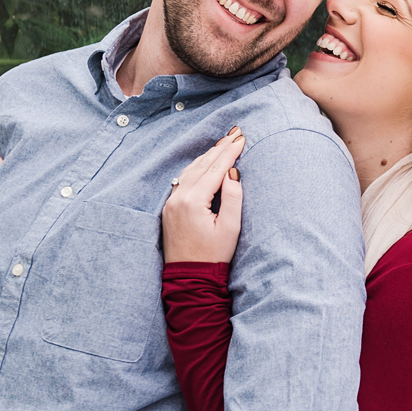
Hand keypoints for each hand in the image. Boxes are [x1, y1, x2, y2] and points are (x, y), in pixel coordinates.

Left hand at [161, 130, 244, 264]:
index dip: (230, 152)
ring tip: (223, 144)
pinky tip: (205, 162)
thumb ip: (233, 197)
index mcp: (194, 202)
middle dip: (220, 149)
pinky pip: (183, 179)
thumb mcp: (230, 228)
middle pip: (202, 165)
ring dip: (208, 156)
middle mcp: (178, 198)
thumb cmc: (213, 256)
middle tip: (235, 133)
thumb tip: (232, 172)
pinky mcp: (169, 207)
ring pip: (191, 170)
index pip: (215, 169)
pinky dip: (197, 167)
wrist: (189, 277)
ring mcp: (171, 202)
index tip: (242, 138)